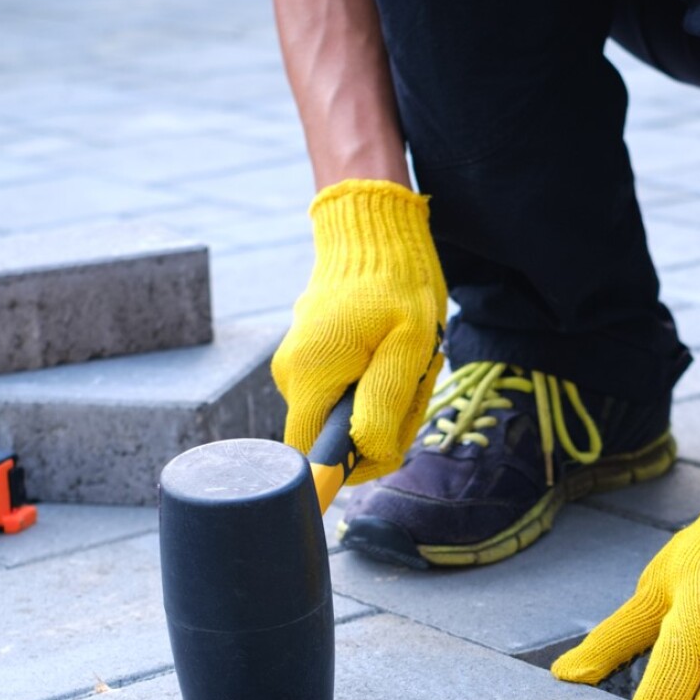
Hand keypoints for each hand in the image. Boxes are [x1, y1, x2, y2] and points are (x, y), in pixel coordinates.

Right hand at [273, 179, 446, 479]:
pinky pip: (339, 398)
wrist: (373, 235)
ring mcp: (294, 368)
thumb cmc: (398, 285)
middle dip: (378, 430)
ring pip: (340, 420)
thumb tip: (367, 454)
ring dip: (380, 407)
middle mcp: (290, 376)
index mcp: (310, 375)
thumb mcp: (408, 345)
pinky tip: (387, 357)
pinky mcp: (306, 362)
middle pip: (333, 442)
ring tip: (401, 364)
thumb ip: (385, 403)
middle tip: (410, 386)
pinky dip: (371, 389)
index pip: (312, 456)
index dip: (354, 463)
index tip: (389, 436)